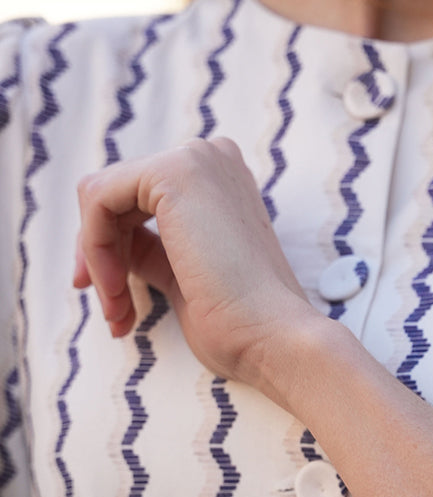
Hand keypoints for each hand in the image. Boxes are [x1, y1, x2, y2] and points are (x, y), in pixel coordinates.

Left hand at [74, 137, 318, 386]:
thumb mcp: (184, 277)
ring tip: (119, 311)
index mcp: (220, 183)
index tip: (116, 303)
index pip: (138, 203)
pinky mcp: (172, 170)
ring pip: (100, 197)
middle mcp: (210, 160)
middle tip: (114, 313)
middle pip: (114, 195)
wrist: (274, 338)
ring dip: (99, 259)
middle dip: (101, 256)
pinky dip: (94, 249)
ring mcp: (194, 159)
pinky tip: (117, 289)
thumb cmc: (240, 325)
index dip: (113, 250)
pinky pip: (97, 198)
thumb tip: (106, 247)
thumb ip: (150, 250)